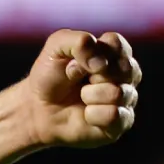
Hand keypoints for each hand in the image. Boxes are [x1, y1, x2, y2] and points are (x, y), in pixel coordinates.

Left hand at [24, 29, 141, 148]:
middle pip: (124, 68)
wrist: (38, 109)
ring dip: (90, 95)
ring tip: (81, 97)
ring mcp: (126, 98)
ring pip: (118, 93)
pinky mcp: (122, 121)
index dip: (94, 52)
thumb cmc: (50, 76)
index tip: (76, 60)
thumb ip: (78, 41)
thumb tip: (101, 63)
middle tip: (77, 79)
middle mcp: (126, 74)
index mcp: (113, 52)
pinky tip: (86, 114)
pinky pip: (114, 115)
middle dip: (93, 74)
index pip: (117, 43)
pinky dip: (93, 114)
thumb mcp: (56, 48)